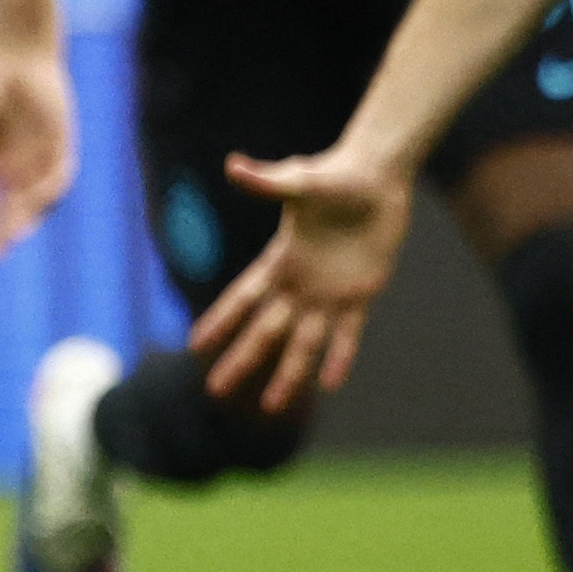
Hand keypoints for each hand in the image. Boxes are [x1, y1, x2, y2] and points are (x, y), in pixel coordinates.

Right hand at [0, 33, 78, 261]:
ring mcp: (41, 157)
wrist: (17, 54)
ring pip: (35, 200)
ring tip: (8, 237)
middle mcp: (19, 167)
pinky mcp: (61, 142)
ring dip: (22, 219)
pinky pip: (59, 175)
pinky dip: (47, 190)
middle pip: (10, 212)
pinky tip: (31, 202)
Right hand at [185, 145, 408, 413]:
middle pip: (264, 332)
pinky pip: (348, 333)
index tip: (194, 346)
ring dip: (287, 374)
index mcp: (279, 261)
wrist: (378, 177)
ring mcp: (329, 293)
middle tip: (214, 391)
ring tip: (270, 406)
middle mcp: (298, 284)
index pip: (243, 299)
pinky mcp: (360, 293)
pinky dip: (340, 358)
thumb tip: (234, 166)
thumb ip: (268, 181)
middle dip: (240, 361)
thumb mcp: (301, 181)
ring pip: (303, 343)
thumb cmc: (336, 175)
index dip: (220, 322)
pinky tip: (331, 383)